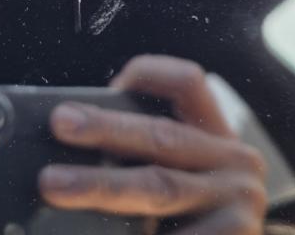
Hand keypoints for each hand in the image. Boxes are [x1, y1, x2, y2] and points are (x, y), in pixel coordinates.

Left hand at [39, 54, 266, 233]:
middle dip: (105, 129)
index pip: (188, 84)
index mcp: (216, 134)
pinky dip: (133, 234)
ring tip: (55, 185)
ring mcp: (239, 203)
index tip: (109, 86)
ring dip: (101, 185)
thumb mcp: (177, 174)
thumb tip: (72, 140)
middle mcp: (235, 161)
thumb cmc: (188, 216)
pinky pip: (174, 233)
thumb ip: (138, 153)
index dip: (149, 76)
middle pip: (163, 135)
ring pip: (160, 186)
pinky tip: (99, 233)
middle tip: (60, 123)